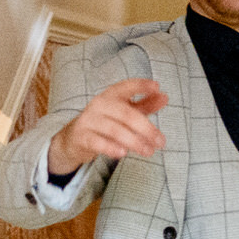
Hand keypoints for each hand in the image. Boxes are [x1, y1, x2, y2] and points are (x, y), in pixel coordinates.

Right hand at [48, 78, 168, 174]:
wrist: (74, 138)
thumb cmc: (105, 122)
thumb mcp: (124, 111)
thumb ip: (144, 104)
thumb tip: (164, 97)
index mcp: (111, 95)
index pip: (126, 86)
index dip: (141, 85)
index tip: (156, 87)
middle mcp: (99, 105)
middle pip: (125, 113)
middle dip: (146, 128)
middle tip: (161, 141)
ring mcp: (89, 120)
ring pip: (114, 129)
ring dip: (134, 141)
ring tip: (148, 151)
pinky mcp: (82, 137)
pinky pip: (97, 142)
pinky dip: (110, 147)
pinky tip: (123, 153)